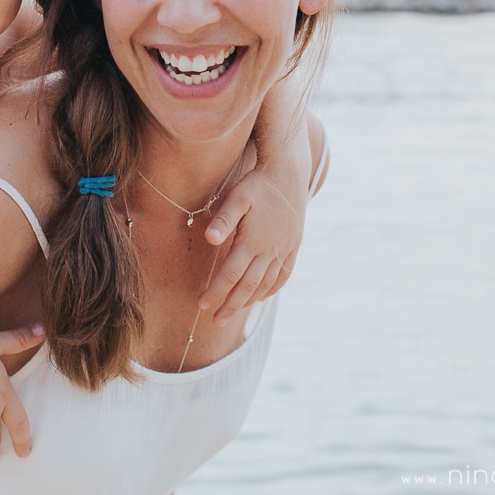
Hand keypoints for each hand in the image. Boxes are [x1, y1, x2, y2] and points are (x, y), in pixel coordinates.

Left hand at [200, 169, 301, 325]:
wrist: (289, 173)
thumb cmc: (257, 184)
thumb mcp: (237, 197)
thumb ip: (223, 219)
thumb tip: (209, 239)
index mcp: (253, 241)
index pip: (230, 274)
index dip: (215, 291)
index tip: (201, 305)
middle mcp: (270, 250)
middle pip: (247, 286)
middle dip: (230, 305)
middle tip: (215, 321)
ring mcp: (284, 250)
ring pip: (266, 284)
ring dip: (249, 300)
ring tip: (234, 312)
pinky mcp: (293, 246)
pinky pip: (283, 275)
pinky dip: (272, 289)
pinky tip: (262, 296)